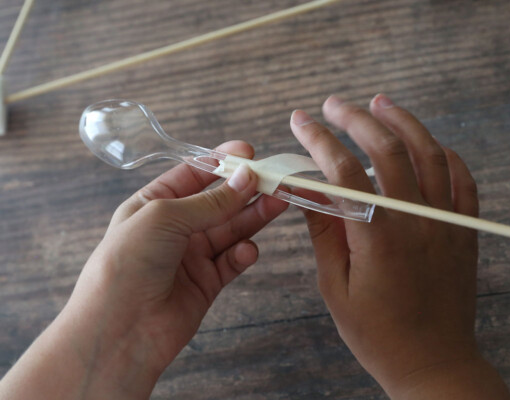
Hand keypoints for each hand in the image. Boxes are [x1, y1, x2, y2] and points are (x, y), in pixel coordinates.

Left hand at [0, 141, 287, 399]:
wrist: (118, 330)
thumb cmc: (127, 264)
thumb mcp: (165, 218)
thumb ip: (211, 201)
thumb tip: (247, 177)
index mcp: (155, 204)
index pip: (194, 175)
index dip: (222, 162)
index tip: (250, 152)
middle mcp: (175, 228)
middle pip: (219, 202)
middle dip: (247, 189)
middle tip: (276, 179)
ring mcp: (192, 255)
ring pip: (232, 229)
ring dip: (255, 216)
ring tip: (279, 202)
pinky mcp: (207, 283)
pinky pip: (232, 261)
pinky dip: (243, 253)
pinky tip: (247, 250)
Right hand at [290, 95, 509, 398]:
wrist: (433, 363)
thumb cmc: (378, 333)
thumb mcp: (336, 287)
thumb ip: (324, 233)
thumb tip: (305, 191)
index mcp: (377, 235)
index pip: (343, 171)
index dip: (318, 140)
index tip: (300, 122)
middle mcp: (415, 220)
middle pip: (386, 149)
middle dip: (356, 118)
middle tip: (333, 105)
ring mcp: (445, 222)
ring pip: (429, 153)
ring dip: (403, 122)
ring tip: (380, 103)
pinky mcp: (463, 231)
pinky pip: (463, 179)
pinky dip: (446, 154)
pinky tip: (428, 143)